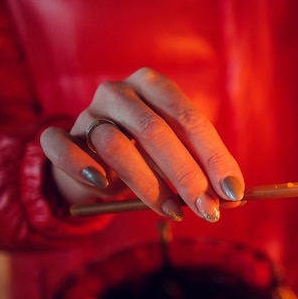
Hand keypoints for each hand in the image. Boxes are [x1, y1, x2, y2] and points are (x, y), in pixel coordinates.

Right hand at [40, 67, 244, 221]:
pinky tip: (102, 185)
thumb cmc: (146, 156)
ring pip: (114, 144)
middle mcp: (121, 92)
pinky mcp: (61, 136)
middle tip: (207, 209)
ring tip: (172, 211)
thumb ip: (204, 172)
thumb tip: (236, 196)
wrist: (93, 162)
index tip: (232, 192)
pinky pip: (64, 148)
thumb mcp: (178, 158)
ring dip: (146, 183)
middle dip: (186, 175)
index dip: (214, 157)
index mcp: (156, 87)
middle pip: (155, 131)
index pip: (190, 119)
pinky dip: (82, 167)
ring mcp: (88, 112)